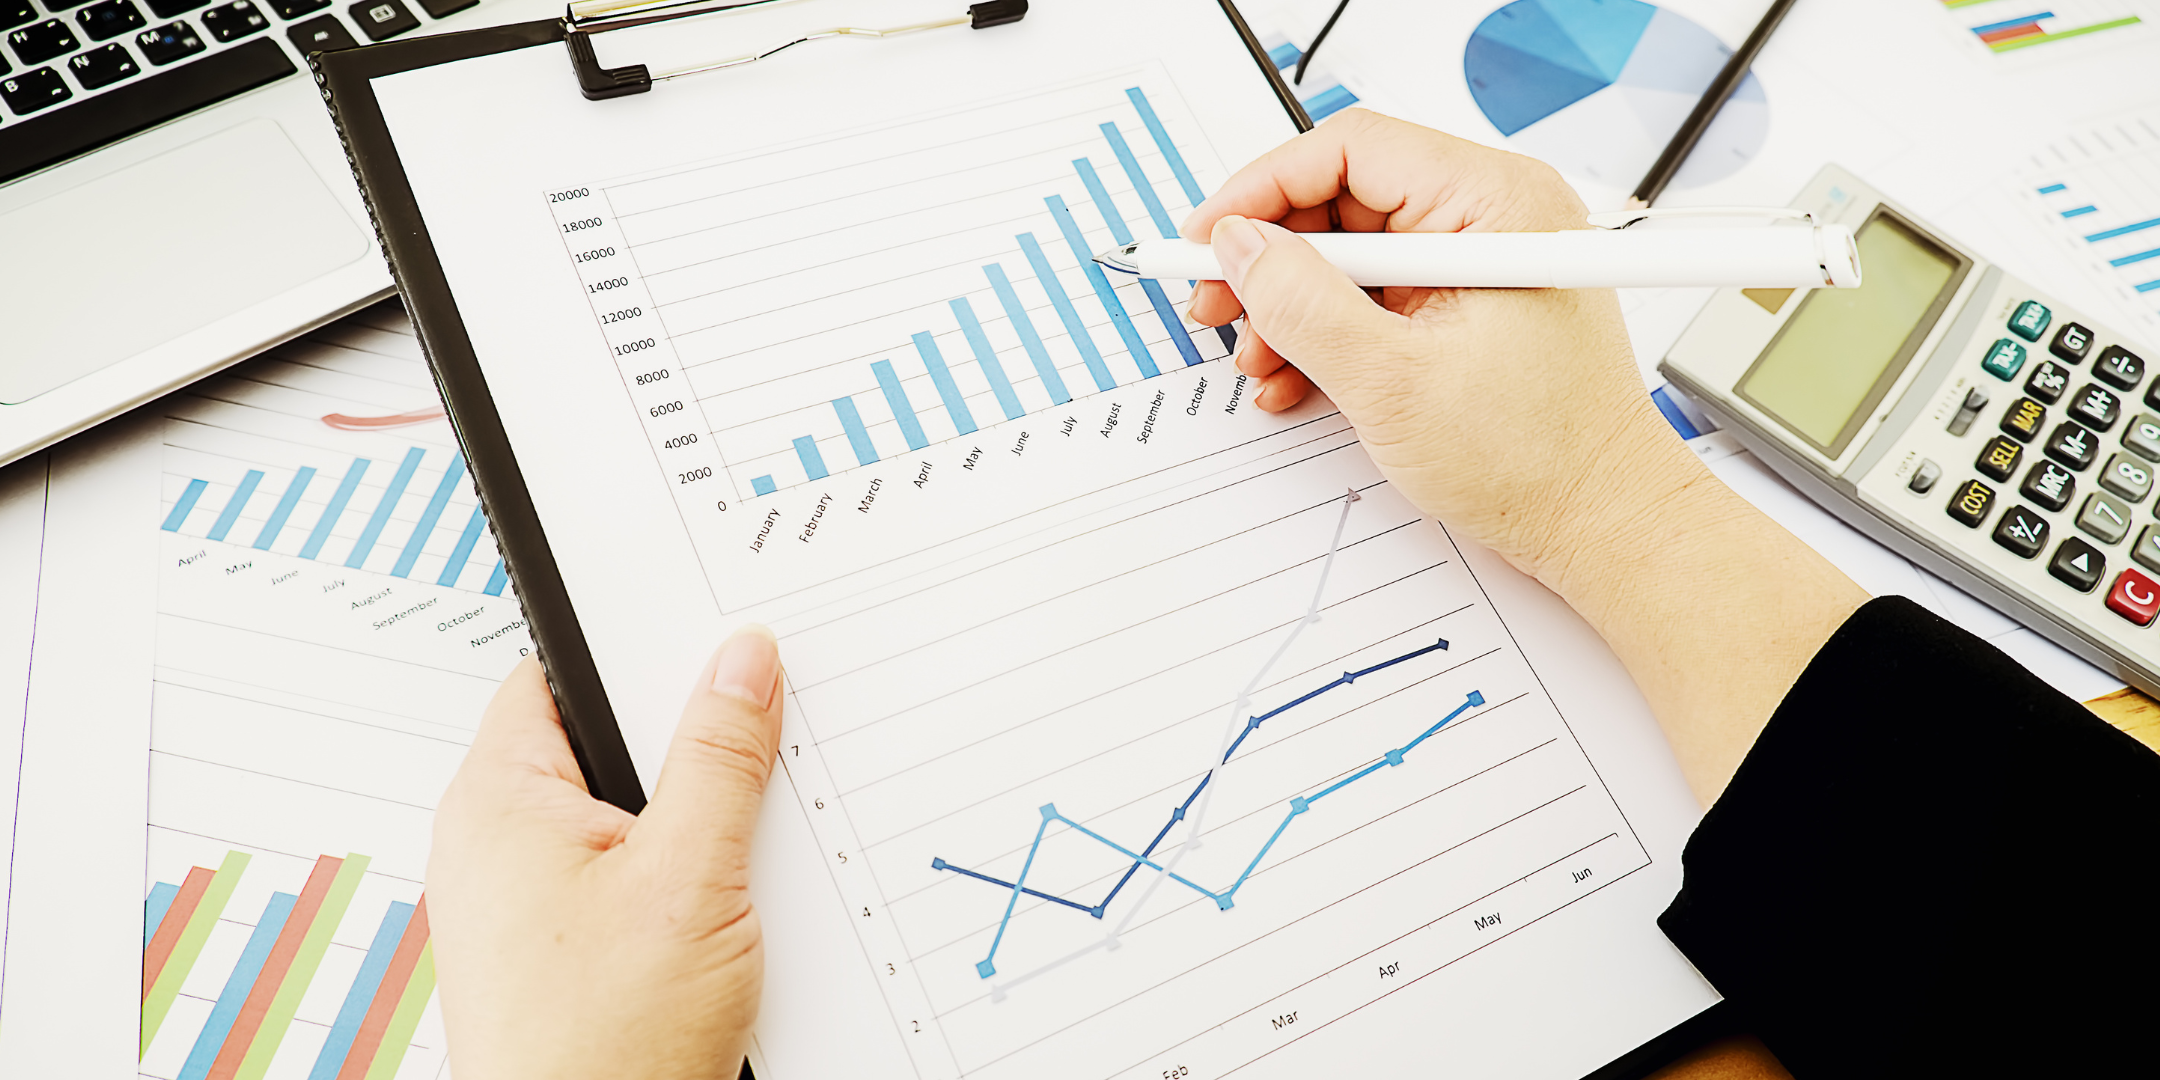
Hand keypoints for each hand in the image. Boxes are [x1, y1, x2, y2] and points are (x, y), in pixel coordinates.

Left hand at [429, 626, 784, 1079]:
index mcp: (499, 801)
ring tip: (751, 844)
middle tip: (760, 740)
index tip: (712, 639)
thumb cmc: (603, 1045)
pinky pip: (631, 881)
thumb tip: (740, 661)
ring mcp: (528, 904)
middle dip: (687, 744)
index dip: (638, 650)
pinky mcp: (564, 952)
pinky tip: (736, 904)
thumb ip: (719, 757)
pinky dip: (685, 880)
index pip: (560, 673)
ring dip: (696, 823)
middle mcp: (498, 846)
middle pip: (605, 746)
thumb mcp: (688, 876)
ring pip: (629, 819)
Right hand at [1184, 110, 1865, 801]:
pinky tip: (1296, 377)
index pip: (1352, 148)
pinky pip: (1376, 295)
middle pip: (1345, 198)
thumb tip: (1240, 248)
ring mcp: (1478, 262)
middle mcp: (1492, 216)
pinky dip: (1328, 333)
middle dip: (1272, 258)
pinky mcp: (1467, 305)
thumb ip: (1303, 305)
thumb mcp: (1392, 382)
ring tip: (1263, 359)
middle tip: (1217, 303)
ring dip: (1292, 306)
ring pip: (1352, 253)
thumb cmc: (1540, 460)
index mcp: (1495, 203)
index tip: (1209, 236)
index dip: (1263, 189)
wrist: (1602, 525)